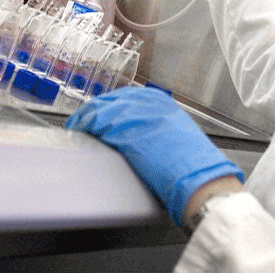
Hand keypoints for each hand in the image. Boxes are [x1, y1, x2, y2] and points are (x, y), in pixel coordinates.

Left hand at [65, 87, 243, 225]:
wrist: (197, 177)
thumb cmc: (190, 163)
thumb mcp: (174, 131)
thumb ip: (154, 124)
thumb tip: (135, 129)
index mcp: (160, 101)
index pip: (124, 96)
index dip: (106, 106)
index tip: (96, 115)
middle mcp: (147, 102)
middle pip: (109, 100)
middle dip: (93, 112)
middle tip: (81, 122)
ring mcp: (135, 113)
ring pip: (100, 109)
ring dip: (85, 119)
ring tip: (77, 128)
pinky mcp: (125, 130)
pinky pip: (97, 123)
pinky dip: (85, 126)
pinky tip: (79, 132)